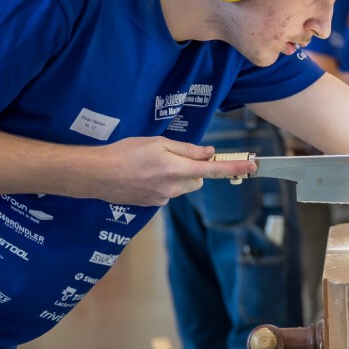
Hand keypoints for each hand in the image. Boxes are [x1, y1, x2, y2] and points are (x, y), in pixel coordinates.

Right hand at [93, 137, 255, 206]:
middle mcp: (172, 188)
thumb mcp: (157, 143)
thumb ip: (186, 149)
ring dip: (176, 177)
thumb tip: (208, 152)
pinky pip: (167, 193)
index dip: (233, 168)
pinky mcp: (151, 205)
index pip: (212, 169)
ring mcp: (161, 199)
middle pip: (197, 179)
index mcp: (175, 169)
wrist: (96, 174)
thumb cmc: (124, 153)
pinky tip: (144, 177)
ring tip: (151, 166)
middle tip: (172, 157)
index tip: (252, 166)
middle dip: (193, 169)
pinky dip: (162, 185)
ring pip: (182, 187)